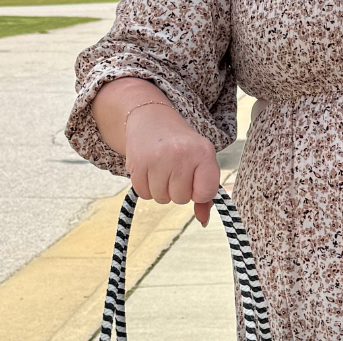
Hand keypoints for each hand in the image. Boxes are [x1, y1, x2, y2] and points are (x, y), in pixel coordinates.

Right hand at [124, 105, 220, 225]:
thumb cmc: (183, 147)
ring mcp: (157, 157)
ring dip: (162, 190)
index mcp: (203, 153)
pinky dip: (147, 187)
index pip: (205, 194)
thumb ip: (206, 194)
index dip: (199, 192)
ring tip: (162, 169)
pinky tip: (150, 170)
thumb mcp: (201, 163)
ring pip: (162, 199)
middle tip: (175, 170)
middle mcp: (180, 153)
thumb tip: (203, 221)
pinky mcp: (136, 162)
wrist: (151, 118)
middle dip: (178, 190)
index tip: (194, 179)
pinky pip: (144, 194)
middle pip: (181, 199)